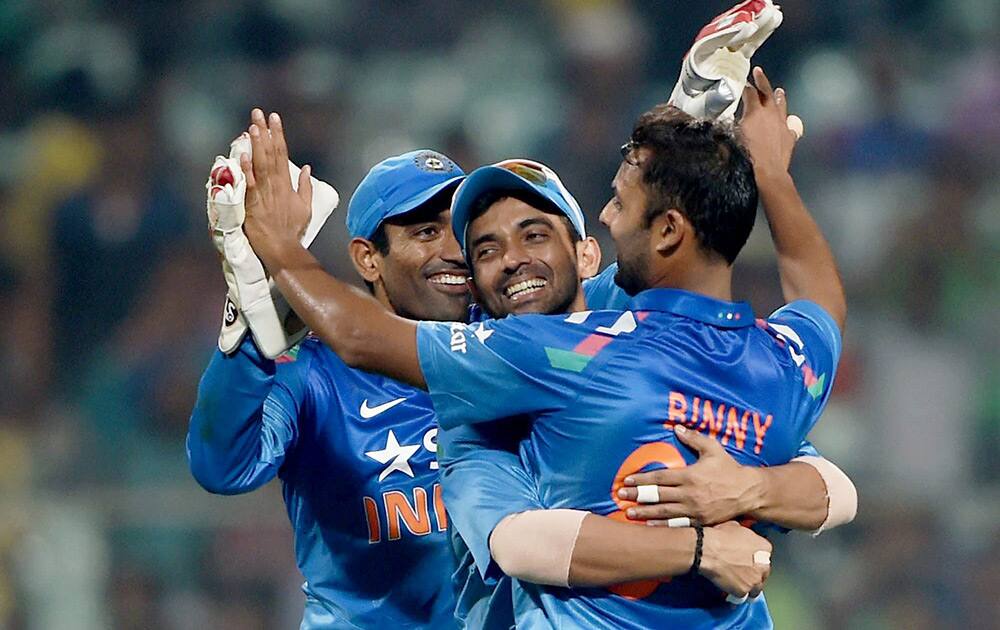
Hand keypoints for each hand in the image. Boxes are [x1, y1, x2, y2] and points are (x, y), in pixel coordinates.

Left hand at [240, 109, 312, 264]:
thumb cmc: (292, 229)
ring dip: (257, 146)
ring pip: (261, 165)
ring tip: (253, 127)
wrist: (282, 247)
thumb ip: (305, 186)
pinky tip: (243, 156)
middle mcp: (276, 185)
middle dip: (265, 132)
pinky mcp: (253, 204)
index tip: (274, 118)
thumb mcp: (305, 207)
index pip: (282, 153)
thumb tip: (307, 168)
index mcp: (286, 184)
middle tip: (258, 113)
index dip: (278, 135)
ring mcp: (264, 194)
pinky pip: (250, 185)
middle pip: (270, 154)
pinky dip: (247, 170)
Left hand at [617, 425, 763, 525]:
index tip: (627, 480)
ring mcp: (694, 510)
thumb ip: (694, 438)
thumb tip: (677, 427)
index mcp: (690, 475)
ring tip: (628, 513)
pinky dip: (662, 526)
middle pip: (658, 495)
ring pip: (665, 512)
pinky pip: (678, 525)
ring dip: (645, 512)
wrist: (748, 492)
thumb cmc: (729, 468)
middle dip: (637, 495)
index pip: (660, 477)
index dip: (642, 479)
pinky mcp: (700, 522)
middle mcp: (689, 494)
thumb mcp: (713, 448)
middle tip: (620, 496)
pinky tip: (649, 526)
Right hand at [700, 521, 771, 599]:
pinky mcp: (743, 591)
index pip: (766, 556)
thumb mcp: (736, 527)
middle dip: (754, 573)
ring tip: (738, 584)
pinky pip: (742, 595)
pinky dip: (736, 593)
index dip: (756, 558)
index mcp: (764, 547)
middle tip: (743, 572)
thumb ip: (744, 535)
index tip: (749, 559)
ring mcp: (754, 580)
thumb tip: (740, 537)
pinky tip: (729, 589)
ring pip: (756, 588)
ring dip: (748, 586)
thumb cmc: (719, 536)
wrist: (707, 549)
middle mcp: (764, 565)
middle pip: (763, 573)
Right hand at [738, 67, 798, 178]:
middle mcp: (770, 113)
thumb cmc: (746, 157)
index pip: (749, 93)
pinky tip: (789, 121)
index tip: (741, 83)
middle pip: (767, 92)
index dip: (744, 87)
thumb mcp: (730, 140)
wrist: (767, 173)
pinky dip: (788, 121)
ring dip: (779, 97)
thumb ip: (727, 128)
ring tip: (779, 90)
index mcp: (754, 112)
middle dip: (762, 81)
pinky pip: (791, 125)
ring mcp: (782, 124)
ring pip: (781, 105)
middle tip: (758, 72)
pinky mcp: (790, 136)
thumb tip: (721, 124)